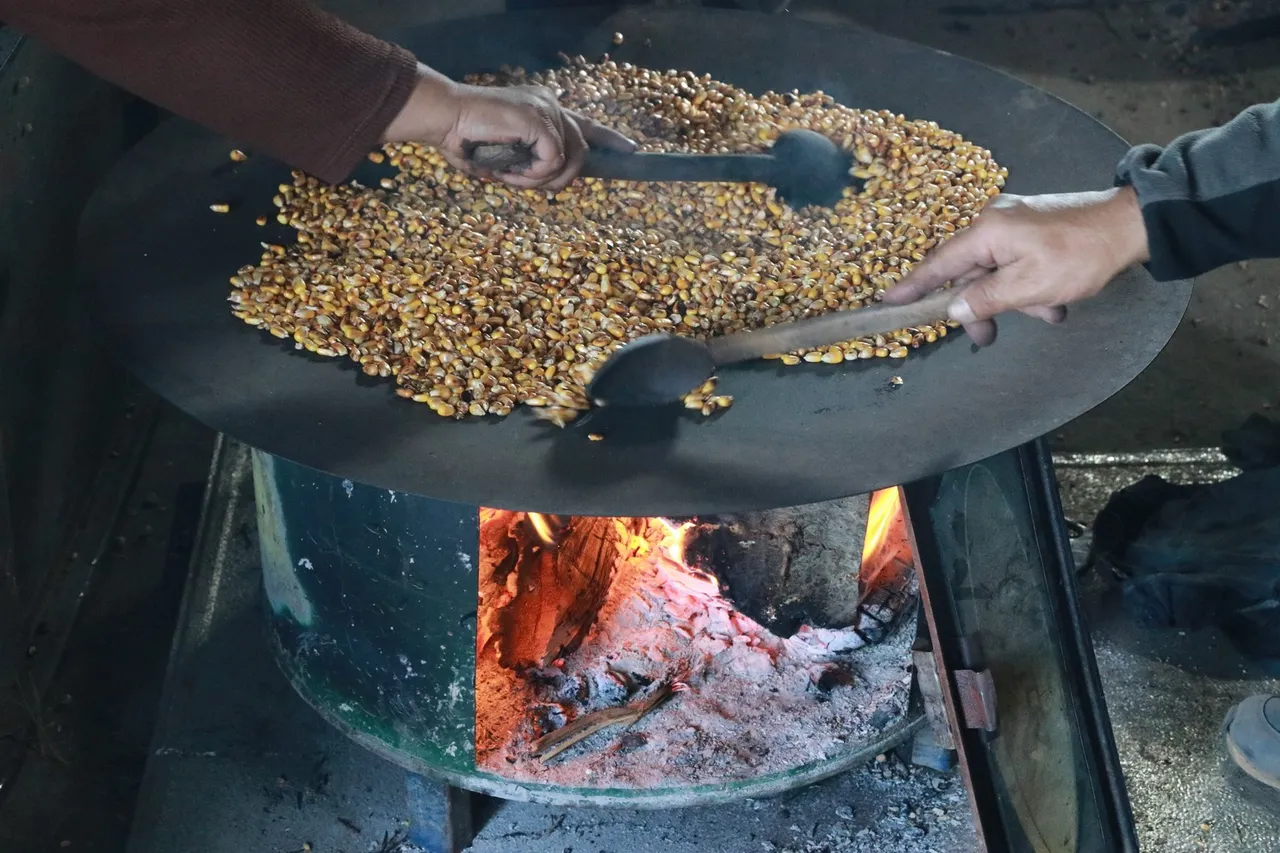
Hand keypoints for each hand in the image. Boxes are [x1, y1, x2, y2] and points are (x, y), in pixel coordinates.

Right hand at [383, 66, 635, 189]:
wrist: (444, 116)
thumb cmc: (463, 138)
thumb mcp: (505, 153)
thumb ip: (528, 163)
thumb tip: (544, 182)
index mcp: (542, 108)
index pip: (585, 123)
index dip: (610, 138)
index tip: (632, 151)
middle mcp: (549, 105)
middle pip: (582, 149)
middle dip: (561, 178)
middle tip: (526, 184)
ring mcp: (547, 110)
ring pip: (570, 159)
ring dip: (541, 179)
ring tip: (514, 178)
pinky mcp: (540, 121)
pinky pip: (554, 161)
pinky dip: (533, 175)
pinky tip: (511, 171)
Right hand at [883, 187, 1149, 345]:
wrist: (1132, 226)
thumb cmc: (1079, 257)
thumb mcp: (1029, 287)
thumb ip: (985, 299)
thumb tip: (951, 310)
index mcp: (987, 232)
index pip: (939, 263)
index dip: (913, 285)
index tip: (887, 301)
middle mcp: (994, 222)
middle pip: (969, 271)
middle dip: (981, 305)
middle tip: (988, 337)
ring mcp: (1016, 222)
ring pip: (998, 270)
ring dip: (1016, 298)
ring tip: (1047, 313)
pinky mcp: (1035, 227)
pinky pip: (1017, 262)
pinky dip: (1030, 285)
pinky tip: (1054, 301)